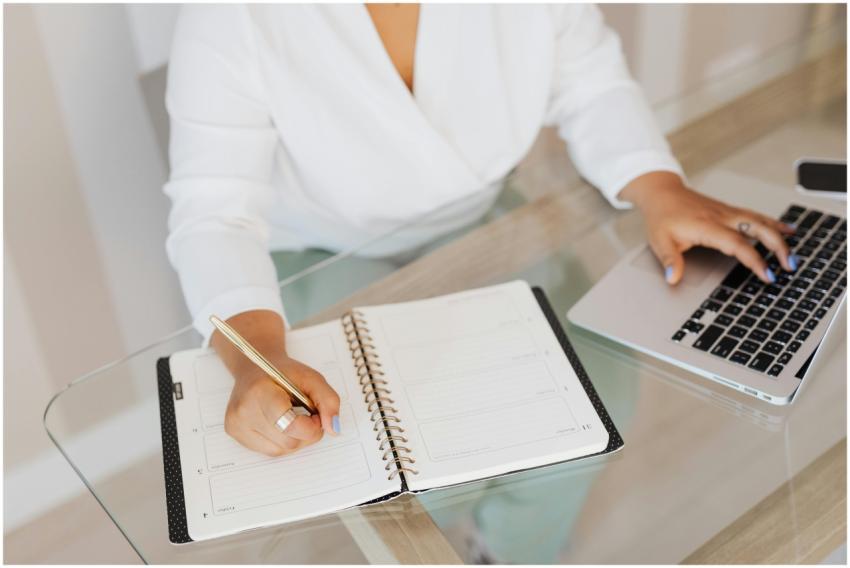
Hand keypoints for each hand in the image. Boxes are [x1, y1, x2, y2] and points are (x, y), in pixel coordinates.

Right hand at [211, 310, 340, 456]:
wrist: (254, 367)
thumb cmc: (282, 372)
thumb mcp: (312, 378)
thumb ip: (328, 401)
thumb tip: (333, 429)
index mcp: (259, 392)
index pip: (290, 426)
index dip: (311, 426)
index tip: (315, 415)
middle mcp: (243, 412)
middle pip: (288, 442)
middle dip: (305, 433)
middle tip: (306, 413)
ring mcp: (236, 425)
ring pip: (280, 451)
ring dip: (294, 438)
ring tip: (291, 416)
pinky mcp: (235, 435)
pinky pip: (270, 451)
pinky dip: (281, 440)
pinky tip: (279, 423)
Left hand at [619, 172, 797, 284]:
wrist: (662, 193)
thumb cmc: (662, 216)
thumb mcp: (659, 240)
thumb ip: (670, 260)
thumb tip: (673, 278)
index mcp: (707, 226)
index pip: (737, 244)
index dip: (754, 260)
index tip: (767, 274)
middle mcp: (722, 217)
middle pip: (758, 229)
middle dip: (777, 247)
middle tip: (790, 265)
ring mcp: (727, 212)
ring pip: (760, 221)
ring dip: (779, 236)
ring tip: (794, 253)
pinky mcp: (729, 210)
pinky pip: (756, 216)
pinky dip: (773, 223)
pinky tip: (787, 229)